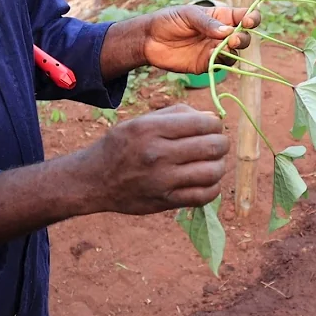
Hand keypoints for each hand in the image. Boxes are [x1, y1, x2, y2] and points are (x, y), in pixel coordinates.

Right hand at [74, 104, 228, 214]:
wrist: (94, 180)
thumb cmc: (121, 145)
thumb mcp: (141, 121)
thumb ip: (177, 114)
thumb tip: (213, 118)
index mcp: (151, 129)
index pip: (203, 124)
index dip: (216, 124)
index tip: (213, 127)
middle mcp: (157, 154)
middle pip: (212, 147)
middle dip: (221, 143)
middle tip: (217, 144)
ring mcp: (162, 180)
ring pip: (213, 172)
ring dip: (219, 165)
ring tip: (212, 162)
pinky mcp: (165, 201)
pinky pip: (204, 196)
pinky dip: (213, 187)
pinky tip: (206, 181)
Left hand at [144, 5, 261, 74]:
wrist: (149, 40)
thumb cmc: (169, 20)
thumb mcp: (188, 15)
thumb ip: (208, 23)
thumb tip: (228, 31)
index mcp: (220, 16)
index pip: (243, 16)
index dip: (252, 18)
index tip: (250, 21)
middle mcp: (222, 34)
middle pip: (244, 37)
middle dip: (243, 37)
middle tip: (233, 38)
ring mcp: (215, 50)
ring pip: (235, 53)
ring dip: (235, 51)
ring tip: (228, 46)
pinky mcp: (206, 65)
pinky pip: (220, 65)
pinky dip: (220, 61)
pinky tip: (212, 56)